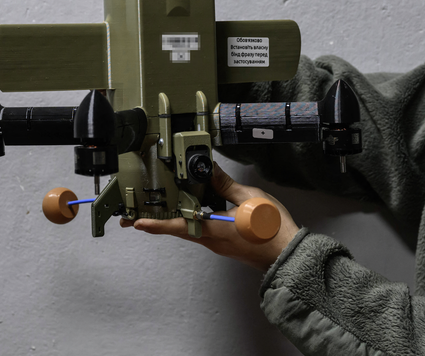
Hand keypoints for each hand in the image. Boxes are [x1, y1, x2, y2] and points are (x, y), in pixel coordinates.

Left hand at [119, 162, 299, 271]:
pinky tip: (197, 209)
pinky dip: (195, 220)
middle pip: (179, 229)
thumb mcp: (248, 198)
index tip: (137, 223)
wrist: (288, 254)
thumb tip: (210, 170)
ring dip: (176, 220)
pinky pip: (204, 231)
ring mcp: (218, 244)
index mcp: (213, 230)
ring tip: (163, 209)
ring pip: (191, 230)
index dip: (156, 224)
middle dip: (159, 222)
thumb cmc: (271, 229)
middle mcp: (211, 240)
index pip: (178, 225)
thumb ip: (226, 184)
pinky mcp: (226, 244)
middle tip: (138, 218)